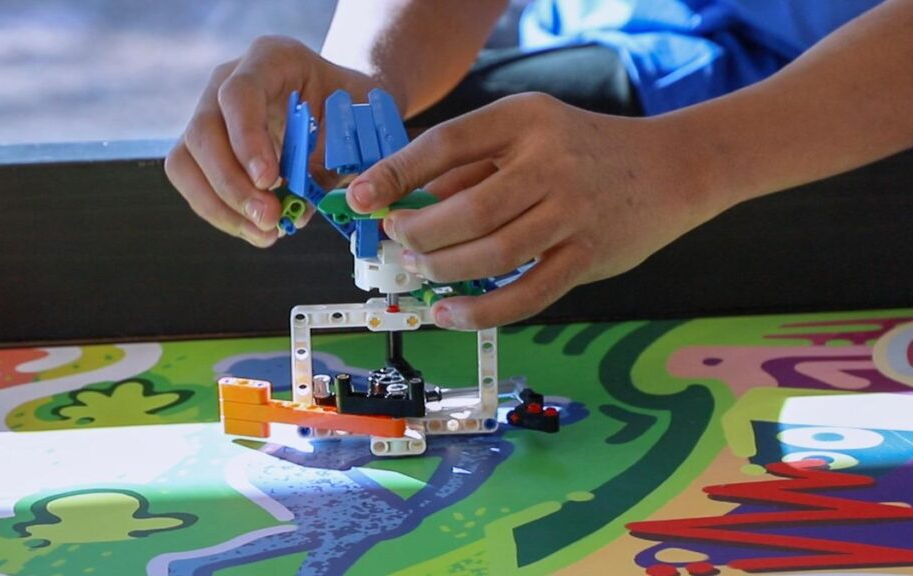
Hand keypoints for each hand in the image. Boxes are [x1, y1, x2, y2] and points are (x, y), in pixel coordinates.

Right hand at [165, 36, 381, 246]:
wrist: (342, 103)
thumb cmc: (348, 107)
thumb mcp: (352, 127)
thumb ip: (327, 163)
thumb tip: (297, 210)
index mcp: (271, 59)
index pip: (239, 94)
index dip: (247, 140)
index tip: (269, 180)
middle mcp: (228, 80)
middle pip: (204, 131)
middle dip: (232, 185)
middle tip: (269, 218)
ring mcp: (210, 112)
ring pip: (186, 161)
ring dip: (221, 205)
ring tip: (263, 232)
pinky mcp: (203, 146)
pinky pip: (192, 181)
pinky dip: (220, 211)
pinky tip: (253, 228)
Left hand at [345, 93, 723, 329]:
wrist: (669, 168)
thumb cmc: (582, 151)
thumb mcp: (526, 135)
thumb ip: (470, 167)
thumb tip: (403, 204)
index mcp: (524, 119)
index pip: (446, 144)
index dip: (396, 174)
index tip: (360, 198)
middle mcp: (551, 162)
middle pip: (467, 209)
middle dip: (417, 234)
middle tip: (397, 243)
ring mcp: (573, 212)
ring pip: (492, 254)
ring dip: (443, 270)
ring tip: (419, 272)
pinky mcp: (588, 257)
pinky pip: (526, 295)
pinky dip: (480, 311)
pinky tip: (449, 314)